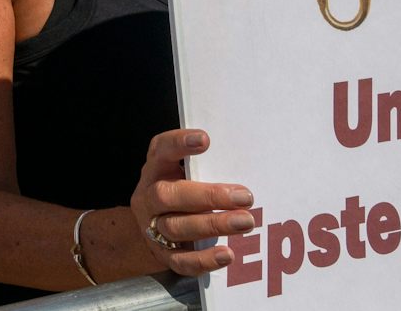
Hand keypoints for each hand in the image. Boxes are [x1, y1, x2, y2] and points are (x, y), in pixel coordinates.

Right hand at [129, 129, 255, 276]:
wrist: (150, 230)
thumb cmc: (181, 193)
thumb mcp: (183, 175)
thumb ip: (206, 169)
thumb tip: (251, 164)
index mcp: (155, 170)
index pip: (160, 151)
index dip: (178, 144)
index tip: (205, 139)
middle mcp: (149, 197)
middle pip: (168, 195)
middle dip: (208, 196)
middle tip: (245, 196)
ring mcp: (152, 227)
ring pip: (176, 227)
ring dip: (213, 224)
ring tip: (246, 222)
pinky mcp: (162, 254)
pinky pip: (180, 260)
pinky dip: (203, 259)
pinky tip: (227, 255)